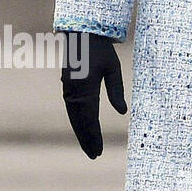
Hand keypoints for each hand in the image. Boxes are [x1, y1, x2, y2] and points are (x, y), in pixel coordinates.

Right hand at [60, 32, 126, 158]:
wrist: (83, 35)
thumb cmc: (101, 51)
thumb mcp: (113, 69)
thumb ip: (116, 91)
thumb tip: (123, 112)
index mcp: (85, 90)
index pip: (90, 120)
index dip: (94, 137)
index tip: (98, 152)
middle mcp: (73, 93)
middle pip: (80, 122)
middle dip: (87, 139)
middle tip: (95, 156)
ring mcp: (68, 91)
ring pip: (74, 118)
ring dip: (82, 133)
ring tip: (90, 147)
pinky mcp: (68, 88)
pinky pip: (73, 110)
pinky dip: (78, 122)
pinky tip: (83, 129)